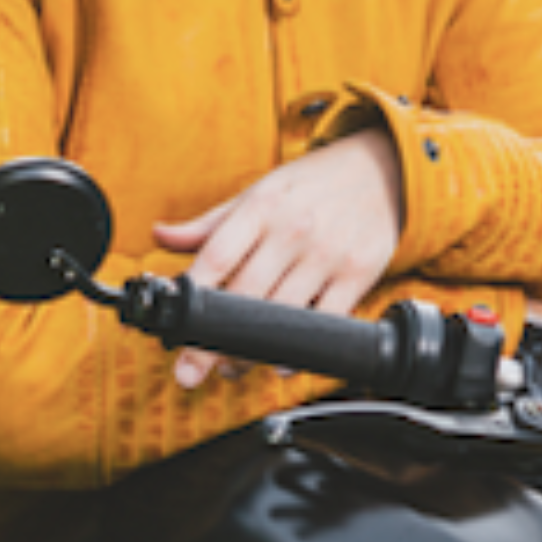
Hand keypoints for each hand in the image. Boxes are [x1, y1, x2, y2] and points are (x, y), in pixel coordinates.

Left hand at [152, 129, 404, 388]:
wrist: (381, 169)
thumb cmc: (310, 185)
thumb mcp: (258, 192)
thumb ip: (209, 223)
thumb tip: (160, 234)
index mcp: (261, 207)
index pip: (217, 257)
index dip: (190, 297)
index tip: (173, 329)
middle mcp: (293, 230)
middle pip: (244, 296)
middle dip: (212, 342)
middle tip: (190, 371)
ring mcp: (327, 254)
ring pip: (282, 316)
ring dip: (251, 353)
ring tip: (230, 368)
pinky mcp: (358, 274)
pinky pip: (325, 323)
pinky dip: (299, 351)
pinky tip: (277, 362)